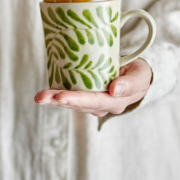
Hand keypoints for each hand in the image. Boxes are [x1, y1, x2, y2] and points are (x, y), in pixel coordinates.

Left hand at [34, 59, 152, 116]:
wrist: (135, 74)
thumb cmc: (138, 73)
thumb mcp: (140, 75)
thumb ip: (130, 83)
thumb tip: (114, 90)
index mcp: (115, 102)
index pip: (94, 101)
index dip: (76, 99)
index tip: (61, 97)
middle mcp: (100, 106)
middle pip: (77, 104)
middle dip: (58, 101)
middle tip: (41, 97)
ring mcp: (91, 101)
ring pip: (71, 102)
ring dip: (53, 99)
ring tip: (39, 96)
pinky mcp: (84, 93)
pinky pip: (70, 94)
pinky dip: (57, 92)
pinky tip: (45, 91)